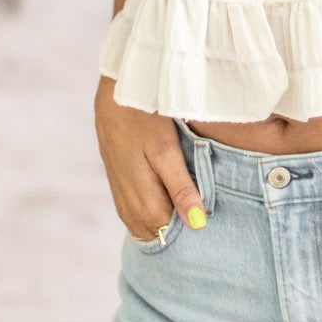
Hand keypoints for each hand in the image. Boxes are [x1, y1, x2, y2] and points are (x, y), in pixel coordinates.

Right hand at [94, 77, 207, 238]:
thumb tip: (196, 224)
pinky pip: (128, 208)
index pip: (165, 231)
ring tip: (182, 211)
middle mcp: (125, 196)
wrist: (116, 90)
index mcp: (140, 194)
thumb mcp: (167, 151)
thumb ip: (181, 188)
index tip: (206, 220)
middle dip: (173, 230)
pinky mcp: (115, 176)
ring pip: (138, 222)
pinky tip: (160, 202)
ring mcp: (118, 187)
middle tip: (197, 216)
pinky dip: (145, 212)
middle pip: (151, 231)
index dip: (186, 230)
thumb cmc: (145, 117)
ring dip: (159, 223)